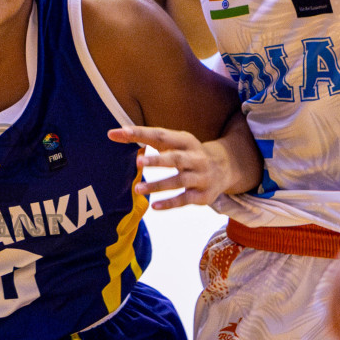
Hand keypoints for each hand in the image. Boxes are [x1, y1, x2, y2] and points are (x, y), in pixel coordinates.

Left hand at [108, 126, 236, 209]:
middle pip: (176, 158)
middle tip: (138, 162)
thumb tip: (113, 133)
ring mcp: (201, 177)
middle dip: (158, 161)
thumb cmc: (187, 152)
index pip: (161, 135)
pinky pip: (185, 199)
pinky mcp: (203, 195)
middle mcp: (195, 157)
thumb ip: (145, 138)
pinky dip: (170, 203)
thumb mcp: (172, 142)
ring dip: (158, 185)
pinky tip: (155, 206)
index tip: (119, 132)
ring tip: (137, 189)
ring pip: (179, 181)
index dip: (140, 134)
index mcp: (185, 140)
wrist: (226, 167)